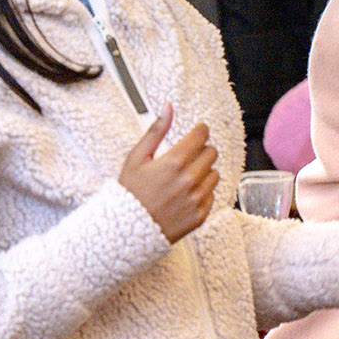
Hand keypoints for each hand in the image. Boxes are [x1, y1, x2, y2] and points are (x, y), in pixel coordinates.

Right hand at [118, 106, 218, 243]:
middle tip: (184, 159)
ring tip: (182, 180)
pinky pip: (212, 195)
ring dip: (202, 173)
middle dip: (200, 152)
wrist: (124, 231)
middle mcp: (188, 180)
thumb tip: (168, 107)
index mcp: (173, 163)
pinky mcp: (200, 215)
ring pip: (214, 173)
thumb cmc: (128, 194)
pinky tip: (183, 196)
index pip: (202, 136)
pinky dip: (201, 193)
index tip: (196, 133)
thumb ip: (156, 130)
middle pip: (211, 153)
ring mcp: (196, 199)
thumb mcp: (136, 158)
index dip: (199, 132)